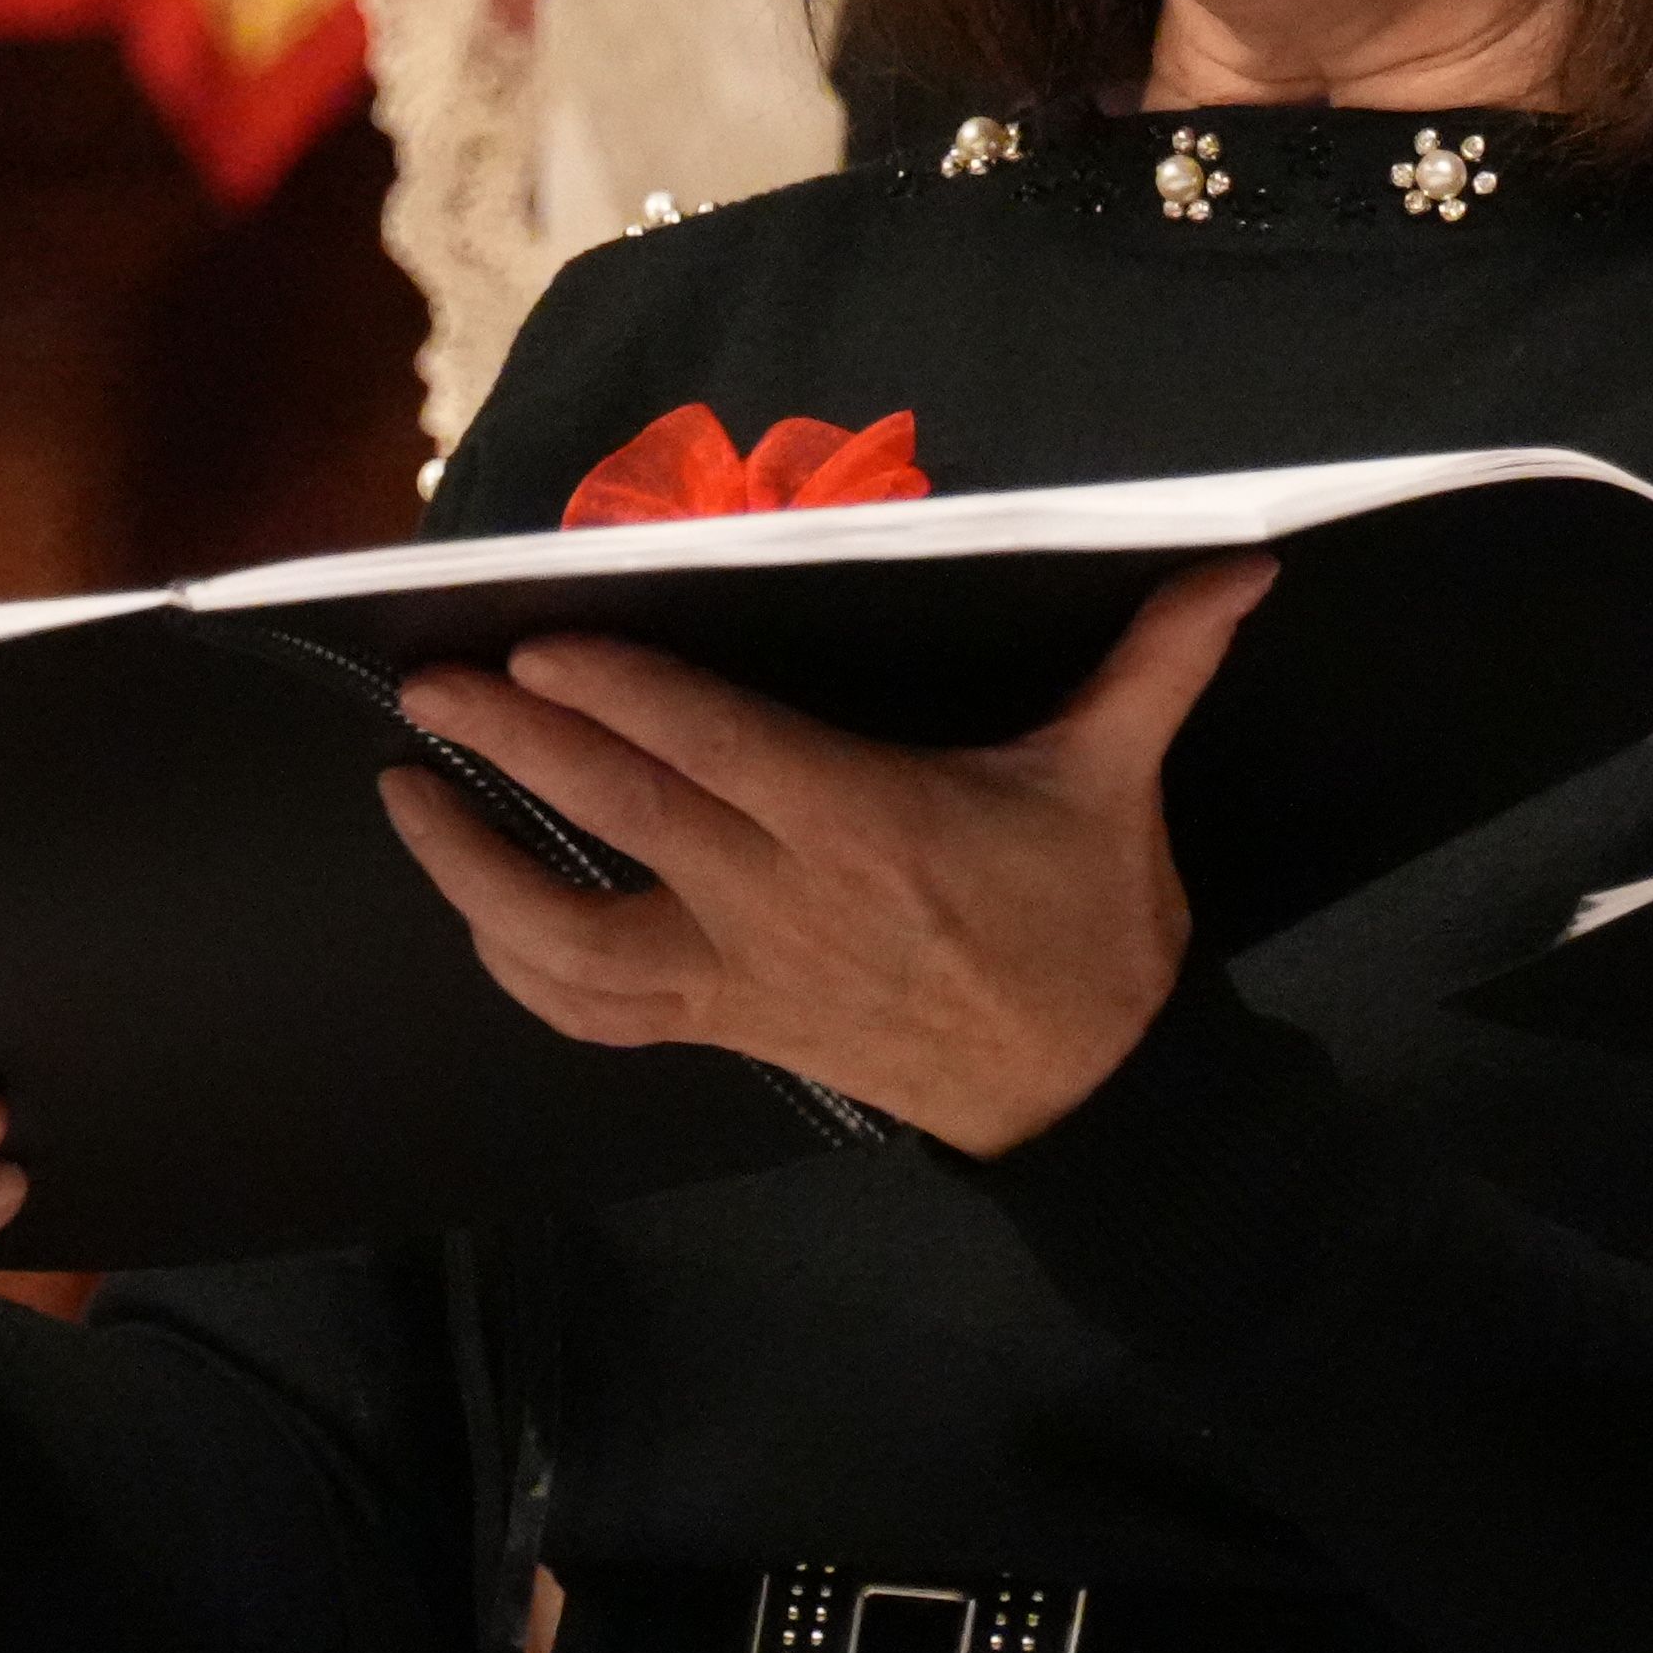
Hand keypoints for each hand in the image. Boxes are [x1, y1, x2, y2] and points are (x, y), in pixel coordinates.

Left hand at [382, 555, 1268, 1158]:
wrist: (1091, 1092)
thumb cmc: (1091, 921)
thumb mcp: (1117, 778)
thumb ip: (1160, 658)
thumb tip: (1243, 561)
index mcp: (863, 822)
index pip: (712, 747)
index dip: (617, 693)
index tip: (536, 643)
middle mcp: (782, 902)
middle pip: (620, 821)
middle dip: (514, 750)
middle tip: (432, 688)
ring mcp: (742, 978)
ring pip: (575, 938)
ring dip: (475, 874)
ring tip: (408, 800)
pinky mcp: (728, 1030)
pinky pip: (599, 1015)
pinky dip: (523, 972)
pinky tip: (473, 919)